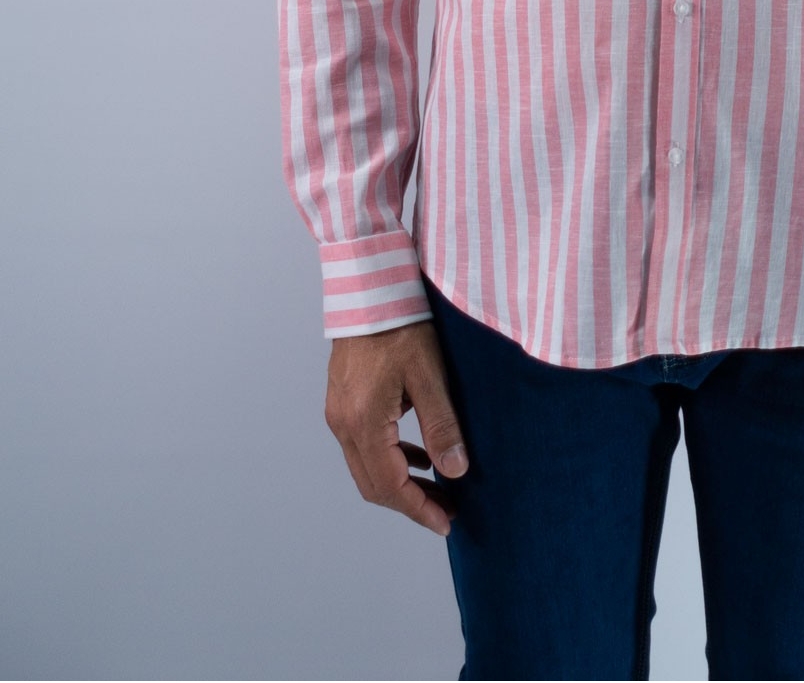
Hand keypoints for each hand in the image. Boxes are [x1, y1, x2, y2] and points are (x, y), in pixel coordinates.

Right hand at [324, 319, 468, 536]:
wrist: (369, 289)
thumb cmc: (401, 324)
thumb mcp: (429, 374)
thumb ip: (442, 425)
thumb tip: (455, 471)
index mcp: (364, 422)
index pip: (390, 486)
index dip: (419, 509)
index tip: (446, 523)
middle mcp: (343, 424)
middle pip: (373, 485)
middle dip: (410, 503)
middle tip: (447, 511)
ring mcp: (339, 414)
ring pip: (367, 468)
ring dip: (400, 484)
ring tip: (438, 489)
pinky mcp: (343, 402)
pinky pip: (364, 446)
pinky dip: (390, 459)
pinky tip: (418, 456)